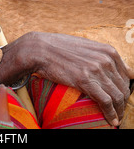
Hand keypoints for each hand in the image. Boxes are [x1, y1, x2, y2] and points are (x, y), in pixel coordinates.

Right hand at [0, 31, 133, 125]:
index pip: (127, 73)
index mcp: (107, 50)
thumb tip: (111, 65)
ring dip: (119, 110)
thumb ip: (100, 54)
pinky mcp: (85, 81)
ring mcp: (96, 70)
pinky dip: (111, 113)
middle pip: (123, 86)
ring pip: (118, 96)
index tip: (120, 95)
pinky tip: (112, 120)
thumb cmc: (60, 46)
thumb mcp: (85, 45)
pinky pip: (106, 102)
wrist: (40, 49)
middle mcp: (105, 59)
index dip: (125, 87)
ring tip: (116, 117)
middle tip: (118, 109)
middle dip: (123, 100)